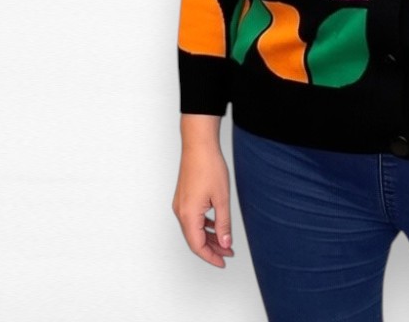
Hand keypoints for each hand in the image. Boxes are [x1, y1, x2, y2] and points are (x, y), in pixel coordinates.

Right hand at [172, 114, 234, 267]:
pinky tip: (216, 225)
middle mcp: (180, 212)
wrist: (199, 145)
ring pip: (193, 229)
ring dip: (208, 237)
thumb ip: (223, 224)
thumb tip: (225, 243)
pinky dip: (204, 226)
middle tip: (228, 253)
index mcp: (188, 215)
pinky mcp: (183, 198)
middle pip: (194, 240)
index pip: (198, 246)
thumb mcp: (221, 198)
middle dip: (211, 249)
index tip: (223, 262)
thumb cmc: (209, 166)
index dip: (211, 257)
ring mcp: (180, 205)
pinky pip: (192, 219)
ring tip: (225, 241)